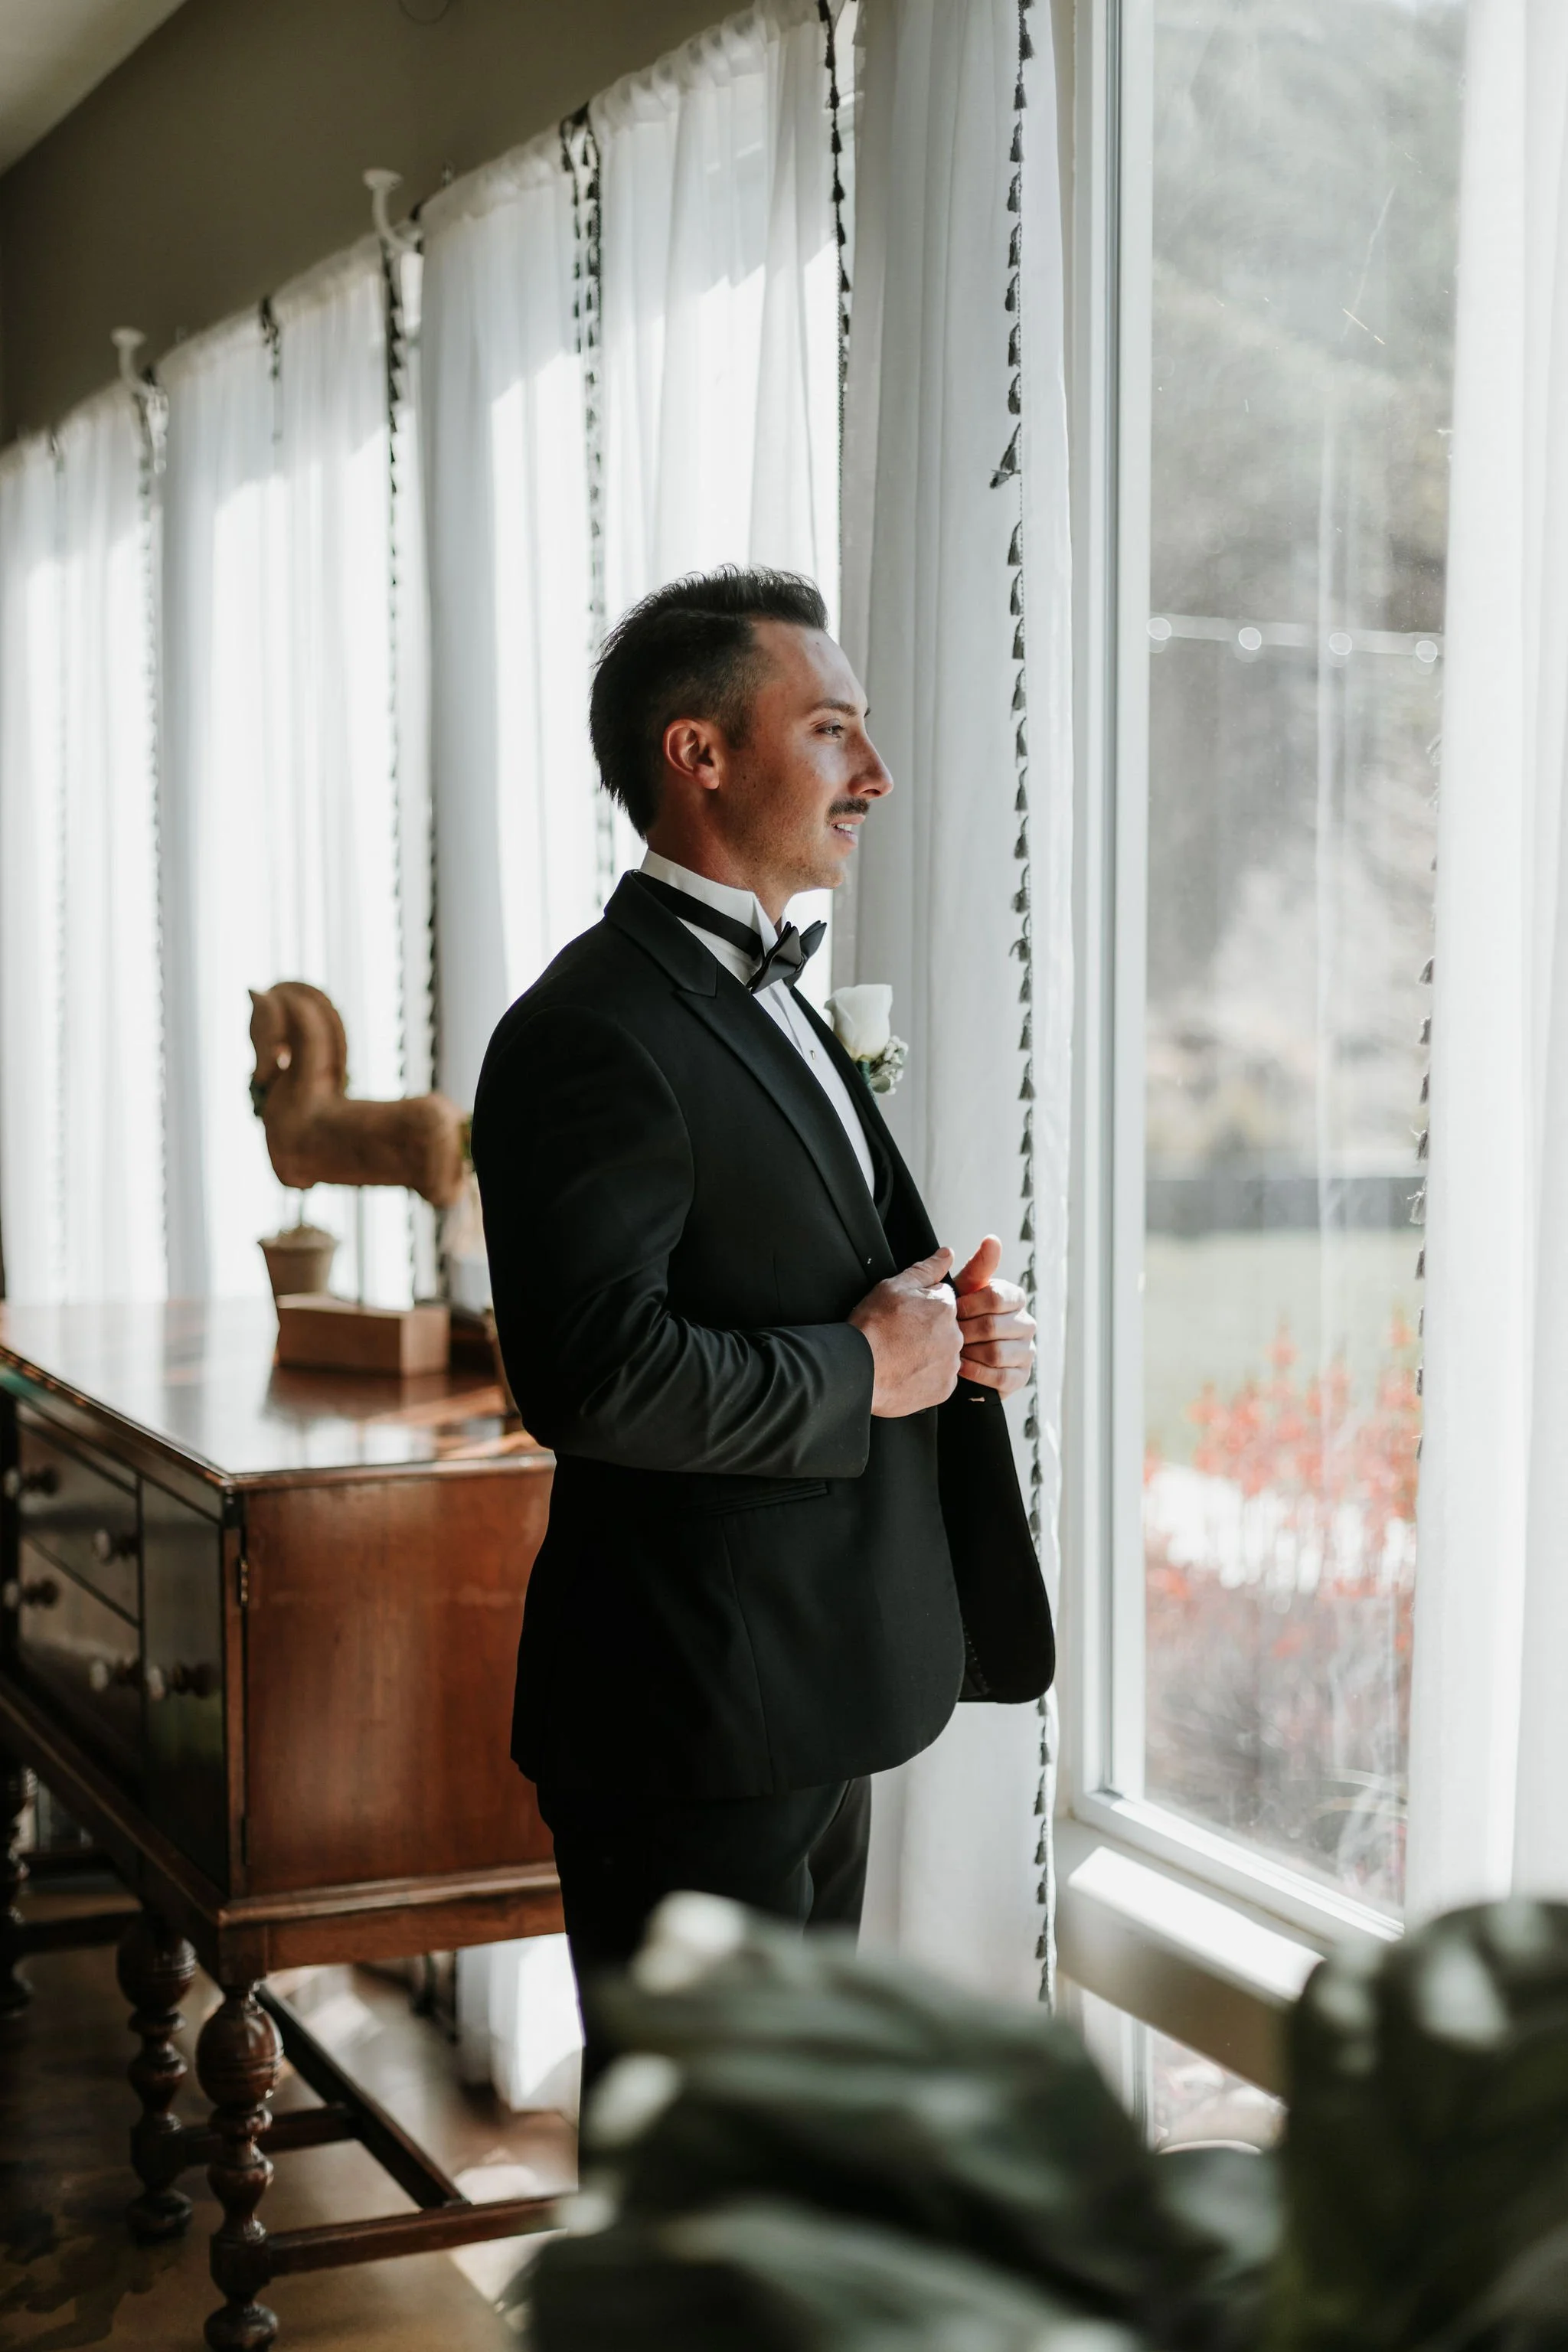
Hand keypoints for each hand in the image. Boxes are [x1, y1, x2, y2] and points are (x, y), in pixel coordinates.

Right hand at [849, 1247, 961, 1417]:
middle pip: (945, 1328)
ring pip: (944, 1354)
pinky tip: (905, 1373)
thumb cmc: (871, 1328)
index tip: (904, 1317)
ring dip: (928, 1354)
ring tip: (900, 1357)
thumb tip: (947, 1255)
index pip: (942, 1300)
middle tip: (899, 1337)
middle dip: (927, 1331)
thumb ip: (926, 1269)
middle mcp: (955, 1336)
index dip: (921, 1306)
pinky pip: (939, 1379)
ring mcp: (950, 1365)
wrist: (857, 1369)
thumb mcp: (894, 1287)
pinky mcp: (943, 1390)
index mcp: (945, 1307)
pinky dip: (925, 1377)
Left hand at [952, 1234, 1034, 1398]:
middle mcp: (1026, 1323)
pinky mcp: (1021, 1377)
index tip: (951, 1310)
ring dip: (969, 1353)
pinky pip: (1001, 1377)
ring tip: (953, 1351)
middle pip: (994, 1326)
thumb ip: (979, 1267)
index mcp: (1014, 1297)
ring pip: (997, 1352)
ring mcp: (1026, 1351)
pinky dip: (977, 1373)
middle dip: (965, 1331)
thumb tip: (992, 1239)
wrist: (956, 1355)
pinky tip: (961, 1368)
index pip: (997, 1296)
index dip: (969, 1305)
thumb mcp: (965, 1290)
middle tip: (947, 1334)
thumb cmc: (961, 1317)